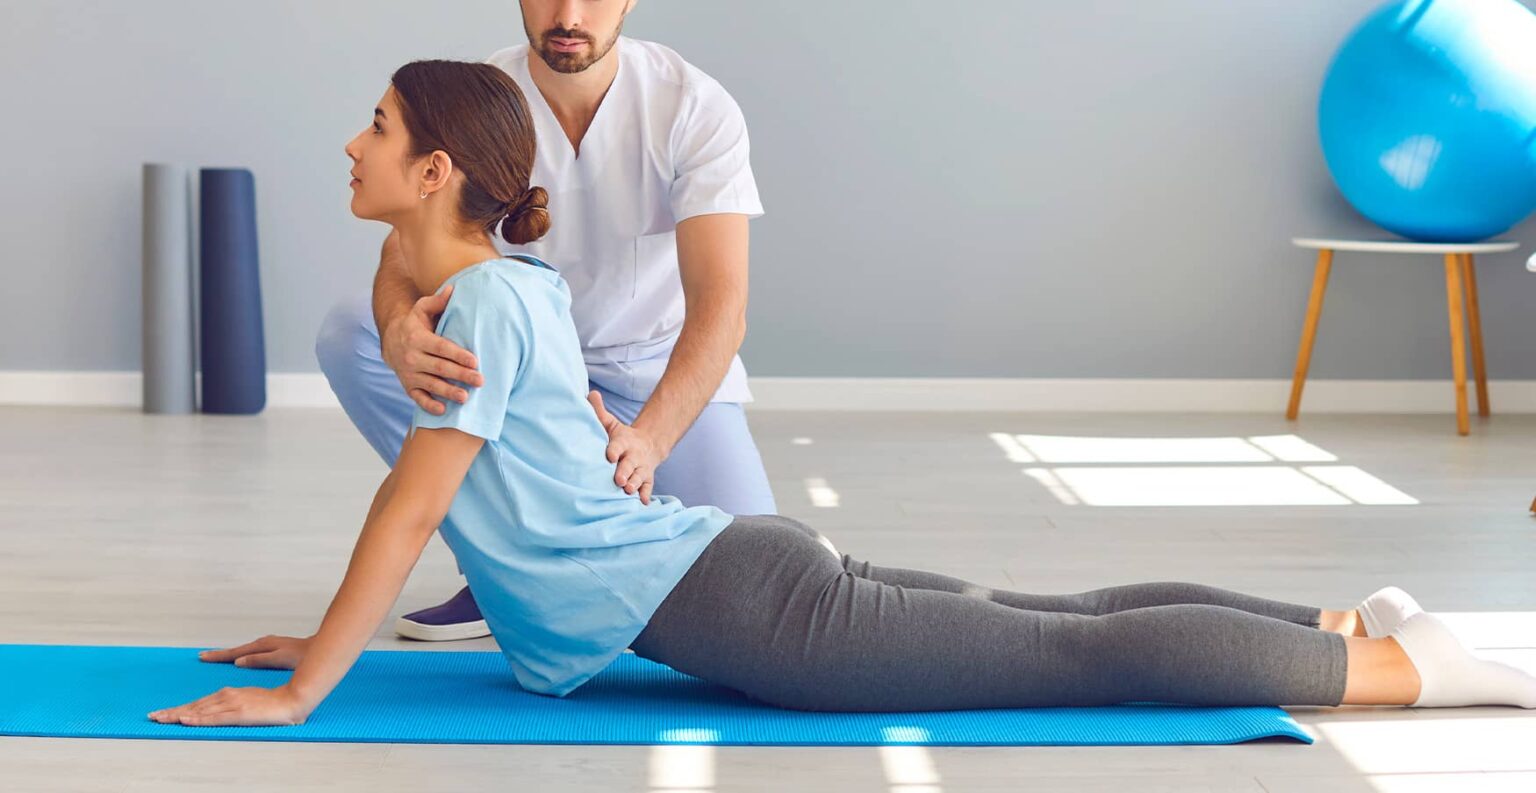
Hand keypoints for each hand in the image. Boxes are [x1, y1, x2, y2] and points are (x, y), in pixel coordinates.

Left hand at [147, 684, 311, 727]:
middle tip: (152, 716)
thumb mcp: (249, 702)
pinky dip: (198, 718)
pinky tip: (186, 720)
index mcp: (229, 693)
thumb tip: (216, 712)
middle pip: (194, 706)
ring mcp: (233, 704)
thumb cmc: (275, 702)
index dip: (179, 708)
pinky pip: (214, 717)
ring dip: (179, 714)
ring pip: (200, 710)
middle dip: (172, 711)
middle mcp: (227, 696)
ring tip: (161, 719)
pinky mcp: (240, 713)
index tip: (163, 713)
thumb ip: (232, 706)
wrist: (294, 700)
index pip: (198, 703)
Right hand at [198, 634, 311, 669]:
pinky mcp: (271, 649)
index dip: (218, 656)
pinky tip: (238, 660)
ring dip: (228, 654)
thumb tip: (238, 662)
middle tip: (202, 657)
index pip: (234, 652)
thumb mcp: (278, 659)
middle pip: (235, 650)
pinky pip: (249, 652)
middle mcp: (261, 644)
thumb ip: (258, 660)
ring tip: (215, 658)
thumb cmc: (300, 655)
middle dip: (219, 654)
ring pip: (242, 651)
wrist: (317, 650)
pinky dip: (239, 655)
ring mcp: (266, 646)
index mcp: (261, 646)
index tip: (203, 657)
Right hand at [380, 284, 483, 415]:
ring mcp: (409, 373)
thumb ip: (437, 302)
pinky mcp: (408, 386)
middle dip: (460, 374)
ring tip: (466, 398)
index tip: (474, 360)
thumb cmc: (414, 324)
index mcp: (417, 337)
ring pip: (431, 384)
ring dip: (448, 391)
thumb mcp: (422, 309)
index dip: (457, 354)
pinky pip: (418, 398)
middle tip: (480, 380)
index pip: (440, 347)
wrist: (391, 342)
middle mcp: (412, 357)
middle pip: (439, 367)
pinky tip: (444, 410)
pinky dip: (429, 405)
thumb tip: (454, 288)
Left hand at [587, 390, 666, 504]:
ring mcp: (641, 468)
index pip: (618, 445)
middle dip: (625, 472)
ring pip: (639, 477)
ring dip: (634, 484)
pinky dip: (645, 495)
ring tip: (628, 490)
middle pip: (629, 464)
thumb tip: (589, 393)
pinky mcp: (647, 479)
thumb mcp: (611, 424)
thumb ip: (599, 411)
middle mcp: (633, 456)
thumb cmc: (622, 438)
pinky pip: (648, 487)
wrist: (648, 445)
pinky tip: (643, 503)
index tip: (609, 456)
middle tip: (619, 480)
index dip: (614, 450)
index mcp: (623, 442)